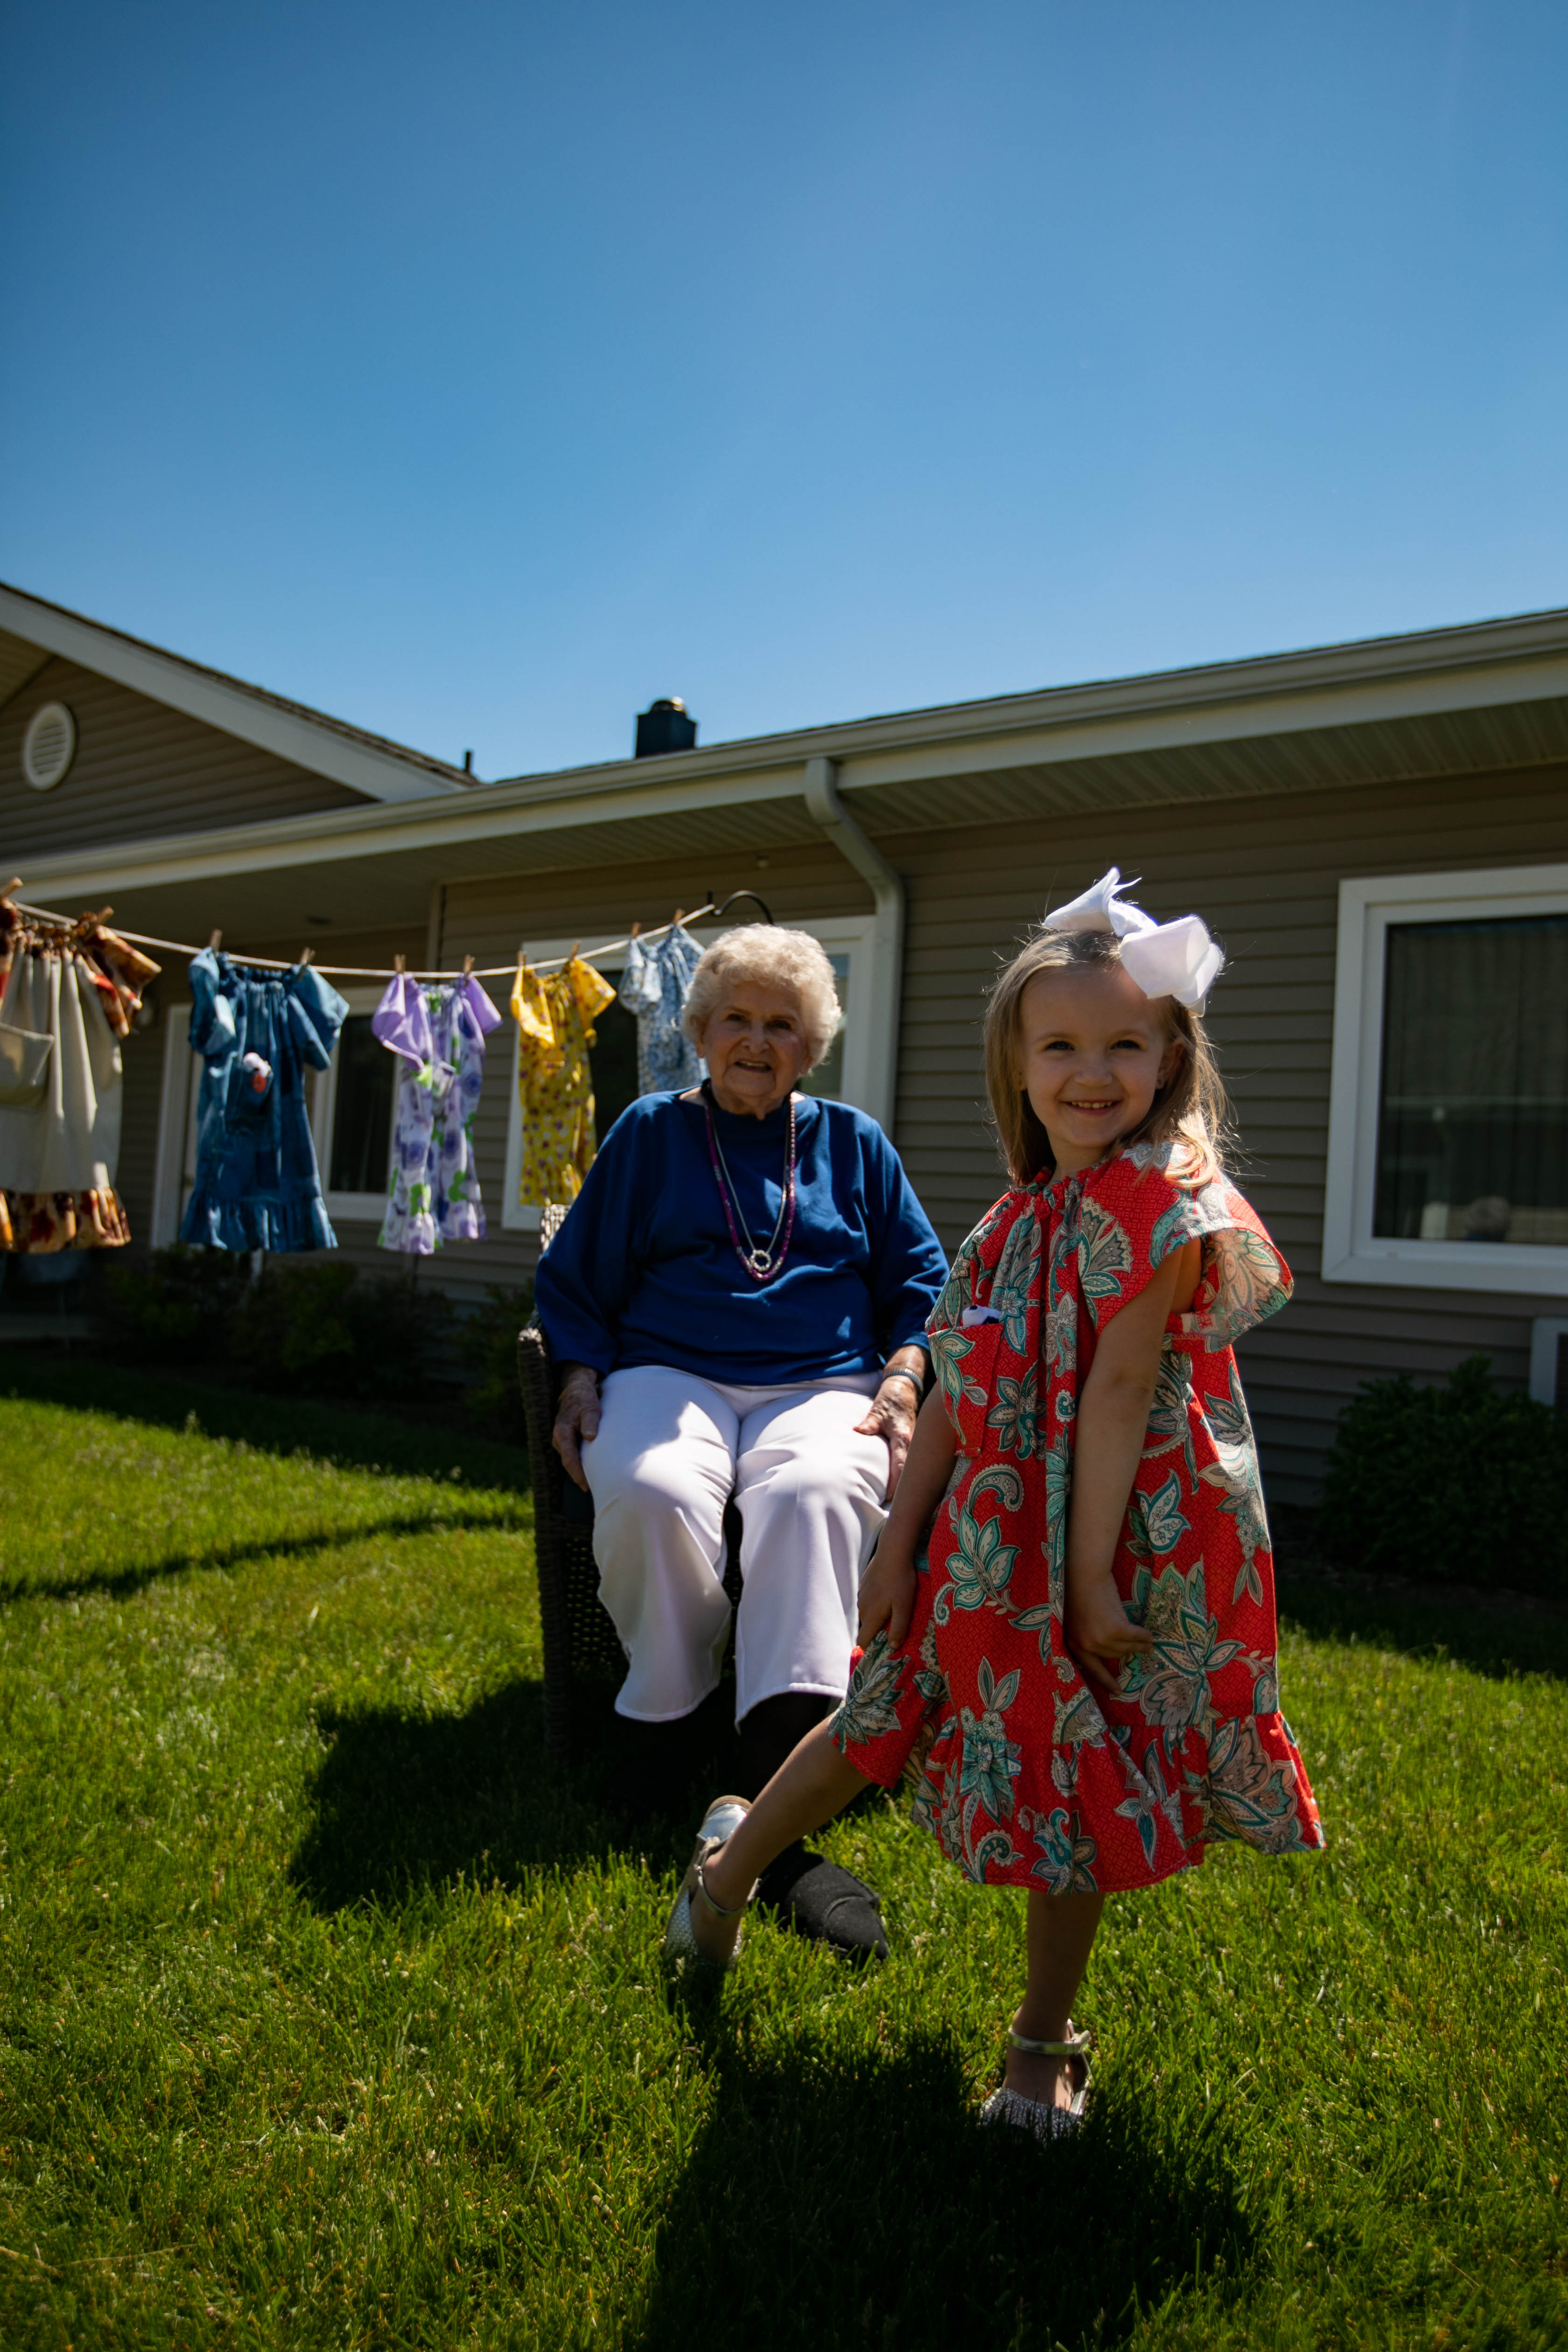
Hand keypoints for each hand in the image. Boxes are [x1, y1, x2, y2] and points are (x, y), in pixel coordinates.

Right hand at [551, 1366, 601, 1492]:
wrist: (575, 1390)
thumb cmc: (584, 1399)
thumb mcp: (590, 1407)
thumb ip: (590, 1421)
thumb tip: (590, 1437)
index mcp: (562, 1433)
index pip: (569, 1459)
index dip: (577, 1473)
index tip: (586, 1485)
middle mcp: (558, 1439)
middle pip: (568, 1463)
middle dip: (577, 1477)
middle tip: (590, 1490)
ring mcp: (560, 1440)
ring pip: (568, 1460)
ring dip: (577, 1471)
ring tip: (590, 1485)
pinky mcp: (565, 1440)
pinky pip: (570, 1455)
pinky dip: (577, 1464)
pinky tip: (587, 1471)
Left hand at [854, 1378, 919, 1499]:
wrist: (904, 1390)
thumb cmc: (891, 1401)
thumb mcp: (877, 1411)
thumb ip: (869, 1424)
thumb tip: (857, 1432)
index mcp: (903, 1438)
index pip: (901, 1467)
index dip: (895, 1485)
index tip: (886, 1499)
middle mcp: (912, 1445)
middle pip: (907, 1474)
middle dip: (899, 1491)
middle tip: (885, 1506)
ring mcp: (914, 1447)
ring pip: (909, 1471)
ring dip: (901, 1485)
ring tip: (889, 1502)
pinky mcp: (912, 1447)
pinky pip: (908, 1465)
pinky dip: (902, 1476)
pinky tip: (895, 1486)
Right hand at [857, 1538, 918, 1649]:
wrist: (892, 1552)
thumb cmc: (900, 1581)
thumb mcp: (904, 1606)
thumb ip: (898, 1628)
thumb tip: (893, 1647)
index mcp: (870, 1616)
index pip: (862, 1641)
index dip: (869, 1650)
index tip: (880, 1652)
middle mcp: (862, 1607)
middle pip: (866, 1628)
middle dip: (877, 1633)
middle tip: (894, 1629)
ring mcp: (861, 1595)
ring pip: (867, 1614)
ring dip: (877, 1617)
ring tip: (894, 1611)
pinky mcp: (864, 1585)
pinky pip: (868, 1601)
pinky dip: (876, 1604)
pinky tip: (889, 1596)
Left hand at [1065, 1569, 1153, 1692]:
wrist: (1085, 1574)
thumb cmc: (1082, 1592)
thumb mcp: (1080, 1621)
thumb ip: (1092, 1636)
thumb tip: (1112, 1649)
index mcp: (1074, 1644)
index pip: (1091, 1669)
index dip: (1105, 1680)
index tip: (1116, 1691)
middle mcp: (1086, 1646)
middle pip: (1113, 1656)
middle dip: (1129, 1653)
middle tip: (1144, 1652)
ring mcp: (1100, 1639)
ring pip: (1125, 1647)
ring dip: (1139, 1646)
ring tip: (1149, 1645)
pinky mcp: (1115, 1630)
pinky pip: (1134, 1636)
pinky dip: (1143, 1636)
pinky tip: (1149, 1635)